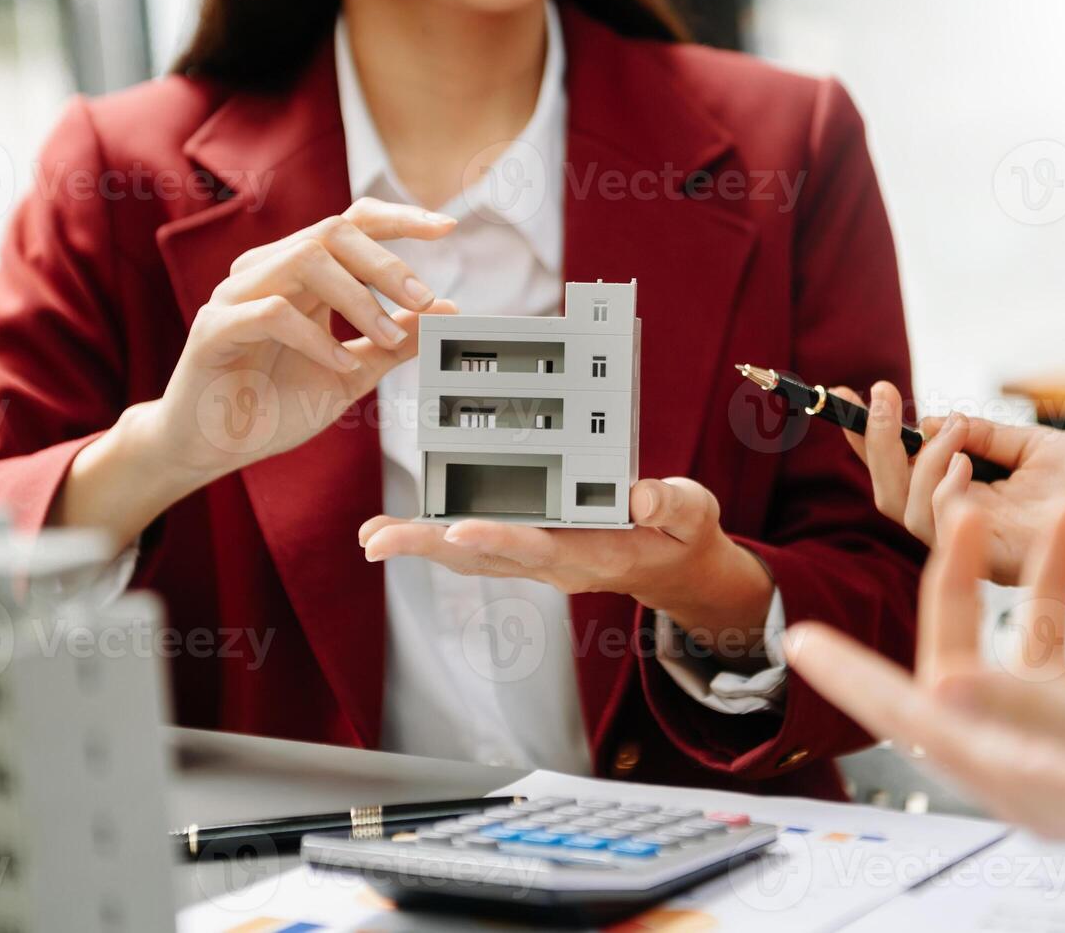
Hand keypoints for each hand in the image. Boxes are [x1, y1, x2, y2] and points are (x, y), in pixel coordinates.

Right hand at [140, 199, 458, 477]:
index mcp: (302, 276)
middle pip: (333, 231)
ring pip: (304, 259)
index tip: (446, 227)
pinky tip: (340, 362)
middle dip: (386, 263)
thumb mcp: (350, 372)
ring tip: (386, 338)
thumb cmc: (274, 405)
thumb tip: (445, 310)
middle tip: (424, 301)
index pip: (352, 224)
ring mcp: (239, 296)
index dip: (399, 219)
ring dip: (358, 298)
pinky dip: (317, 337)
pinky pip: (272, 312)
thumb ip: (393, 341)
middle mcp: (269, 272)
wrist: (215, 448)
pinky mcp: (216, 328)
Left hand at [359, 477, 775, 663]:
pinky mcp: (530, 551)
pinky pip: (477, 549)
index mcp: (595, 552)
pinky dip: (437, 540)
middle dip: (429, 546)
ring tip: (372, 535)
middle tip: (376, 539)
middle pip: (484, 557)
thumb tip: (640, 494)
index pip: (539, 545)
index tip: (456, 530)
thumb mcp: (692, 512)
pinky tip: (404, 530)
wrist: (675, 568)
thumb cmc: (681, 534)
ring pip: (471, 556)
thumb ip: (671, 503)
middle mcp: (557, 563)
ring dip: (420, 545)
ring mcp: (540, 561)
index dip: (497, 537)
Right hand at [837, 382, 1064, 584]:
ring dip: (918, 461)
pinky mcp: (1003, 563)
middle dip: (874, 444)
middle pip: (890, 497)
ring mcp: (981, 552)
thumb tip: (934, 417)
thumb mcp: (1035, 446)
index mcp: (970, 507)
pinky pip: (948, 530)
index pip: (900, 477)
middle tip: (880, 394)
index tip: (845, 393)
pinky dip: (944, 488)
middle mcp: (966, 534)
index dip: (867, 440)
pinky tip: (960, 455)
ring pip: (910, 513)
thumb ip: (985, 436)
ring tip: (949, 428)